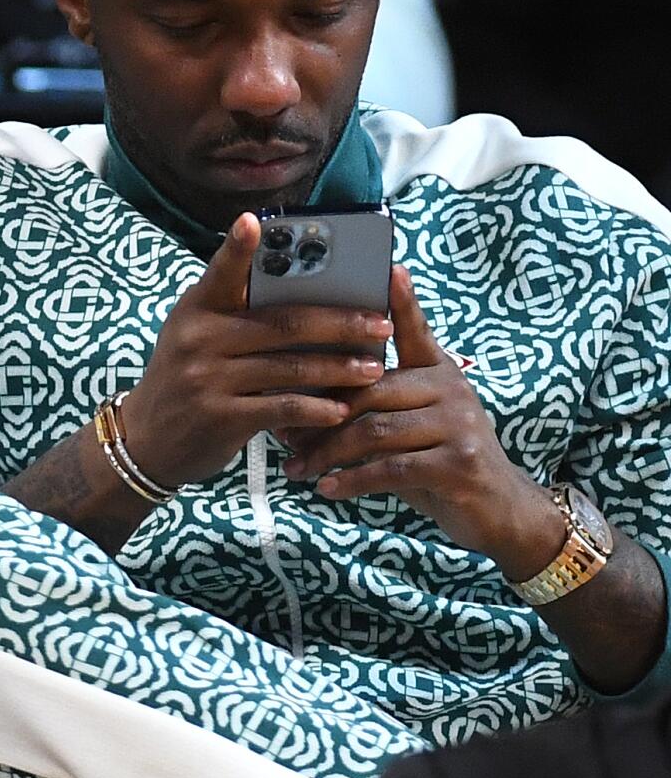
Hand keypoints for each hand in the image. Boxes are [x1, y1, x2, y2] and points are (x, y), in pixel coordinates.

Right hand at [121, 214, 394, 488]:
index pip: (220, 273)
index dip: (237, 247)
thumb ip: (237, 316)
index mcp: (196, 309)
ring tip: (373, 369)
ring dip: (338, 368)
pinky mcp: (220, 417)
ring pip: (290, 367)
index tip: (254, 221)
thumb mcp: (195, 337)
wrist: (147, 438)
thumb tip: (311, 301)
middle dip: (339, 323)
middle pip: (282, 323)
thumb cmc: (186, 378)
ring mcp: (208, 378)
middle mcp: (199, 338)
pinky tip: (341, 410)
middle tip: (379, 324)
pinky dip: (316, 409)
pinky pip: (281, 408)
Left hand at [280, 267, 561, 572]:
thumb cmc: (437, 460)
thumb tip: (298, 400)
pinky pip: (393, 467)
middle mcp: (451, 388)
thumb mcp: (409, 424)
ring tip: (297, 468)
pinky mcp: (460, 462)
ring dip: (327, 453)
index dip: (401, 301)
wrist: (496, 508)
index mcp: (437, 370)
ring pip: (375, 430)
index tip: (388, 268)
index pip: (414, 329)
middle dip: (319, 414)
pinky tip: (328, 488)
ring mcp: (459, 424)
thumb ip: (370, 406)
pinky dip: (354, 479)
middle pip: (369, 390)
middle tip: (281, 435)